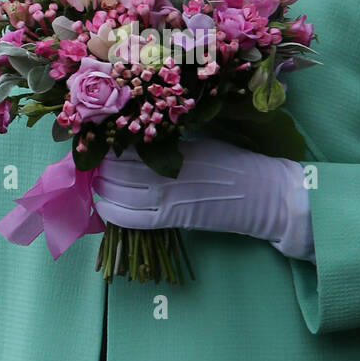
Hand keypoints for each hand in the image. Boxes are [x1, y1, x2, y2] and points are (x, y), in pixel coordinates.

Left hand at [92, 138, 314, 260]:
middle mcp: (167, 173)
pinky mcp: (173, 221)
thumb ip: (170, 143)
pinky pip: (132, 219)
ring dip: (103, 189)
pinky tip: (107, 207)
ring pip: (118, 194)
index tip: (101, 142)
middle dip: (100, 168)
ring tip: (100, 183)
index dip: (107, 146)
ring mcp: (168, 199)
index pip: (126, 147)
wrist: (263, 195)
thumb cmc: (235, 163)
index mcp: (175, 149)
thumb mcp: (201, 143)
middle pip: (115, 171)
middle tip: (96, 164)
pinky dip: (113, 213)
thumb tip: (137, 139)